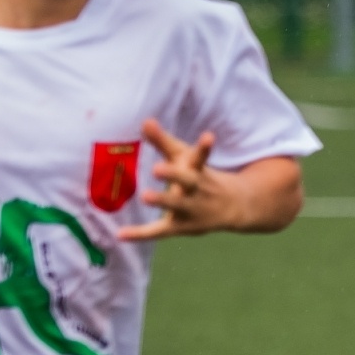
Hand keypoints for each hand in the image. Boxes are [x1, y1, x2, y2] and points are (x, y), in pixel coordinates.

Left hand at [116, 119, 228, 240]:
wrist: (233, 206)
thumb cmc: (201, 177)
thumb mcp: (187, 159)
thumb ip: (164, 142)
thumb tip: (145, 121)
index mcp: (199, 170)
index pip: (202, 157)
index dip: (205, 147)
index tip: (209, 137)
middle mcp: (197, 190)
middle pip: (188, 181)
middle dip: (174, 175)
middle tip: (157, 168)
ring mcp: (190, 209)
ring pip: (177, 205)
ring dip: (163, 200)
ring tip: (145, 196)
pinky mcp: (180, 227)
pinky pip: (159, 231)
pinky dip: (140, 233)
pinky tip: (120, 234)